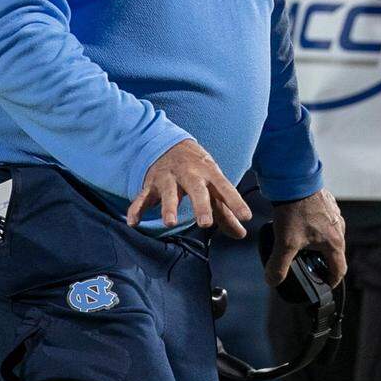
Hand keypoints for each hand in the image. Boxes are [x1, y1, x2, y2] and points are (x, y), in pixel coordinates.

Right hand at [127, 140, 251, 237]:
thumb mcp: (214, 185)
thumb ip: (225, 211)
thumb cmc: (199, 171)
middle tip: (205, 224)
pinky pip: (142, 197)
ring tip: (170, 223)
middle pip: (197, 190)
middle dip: (201, 206)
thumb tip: (241, 234)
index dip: (236, 203)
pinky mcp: (151, 184)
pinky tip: (133, 223)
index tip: (246, 217)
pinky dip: (136, 208)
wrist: (172, 145)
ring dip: (169, 207)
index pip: (225, 189)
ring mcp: (169, 178)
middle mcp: (190, 174)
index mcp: (210, 174)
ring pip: (169, 192)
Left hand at [263, 189, 345, 287]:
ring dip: (317, 246)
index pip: (339, 271)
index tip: (322, 286)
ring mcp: (334, 215)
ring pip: (329, 238)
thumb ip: (278, 266)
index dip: (330, 282)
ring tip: (299, 246)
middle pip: (334, 254)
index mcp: (334, 242)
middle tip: (306, 267)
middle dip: (321, 263)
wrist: (296, 180)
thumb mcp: (285, 243)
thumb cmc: (295, 211)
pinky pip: (324, 223)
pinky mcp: (327, 205)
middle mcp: (338, 229)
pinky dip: (314, 230)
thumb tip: (273, 281)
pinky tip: (299, 227)